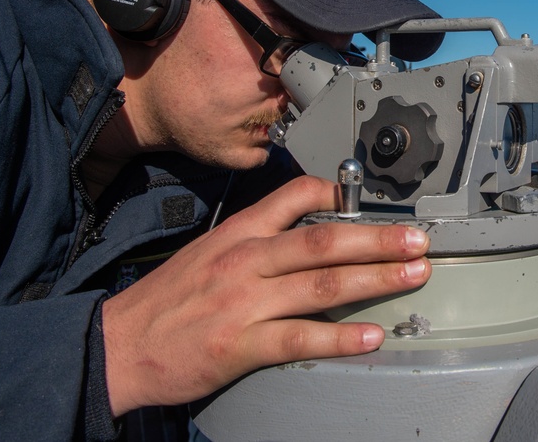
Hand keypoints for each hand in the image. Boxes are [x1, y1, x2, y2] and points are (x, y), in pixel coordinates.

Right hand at [101, 176, 430, 415]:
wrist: (119, 344)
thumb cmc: (166, 300)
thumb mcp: (208, 250)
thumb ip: (255, 238)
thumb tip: (301, 234)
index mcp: (239, 233)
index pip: (294, 197)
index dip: (340, 193)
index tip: (377, 200)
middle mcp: (247, 260)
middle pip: (324, 240)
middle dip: (378, 238)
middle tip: (417, 240)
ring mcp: (246, 302)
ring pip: (322, 284)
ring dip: (375, 279)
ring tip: (412, 275)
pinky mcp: (242, 344)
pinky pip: (301, 337)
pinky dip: (339, 337)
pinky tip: (370, 336)